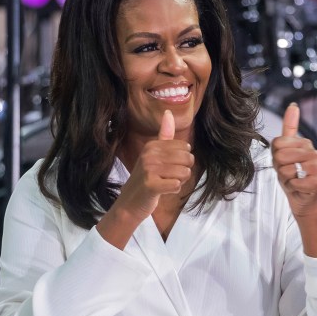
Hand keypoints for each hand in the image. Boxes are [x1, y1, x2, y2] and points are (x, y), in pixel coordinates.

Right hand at [97, 110, 193, 247]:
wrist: (129, 203)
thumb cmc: (147, 178)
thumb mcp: (154, 154)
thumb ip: (164, 135)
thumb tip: (168, 112)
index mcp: (152, 145)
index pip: (185, 147)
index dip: (183, 160)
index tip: (170, 167)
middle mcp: (149, 155)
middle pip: (187, 159)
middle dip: (184, 171)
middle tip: (169, 177)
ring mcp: (149, 170)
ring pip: (184, 173)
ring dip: (179, 182)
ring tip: (166, 184)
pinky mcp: (151, 185)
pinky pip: (176, 185)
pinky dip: (174, 190)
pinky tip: (163, 191)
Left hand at [272, 103, 316, 217]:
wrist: (301, 197)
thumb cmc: (293, 174)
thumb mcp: (286, 150)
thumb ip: (289, 128)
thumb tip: (293, 106)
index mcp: (305, 143)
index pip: (278, 144)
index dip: (276, 156)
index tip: (283, 161)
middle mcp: (313, 152)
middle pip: (281, 156)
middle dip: (280, 167)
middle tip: (288, 172)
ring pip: (287, 169)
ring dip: (286, 178)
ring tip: (294, 179)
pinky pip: (294, 182)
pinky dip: (292, 187)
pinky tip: (298, 187)